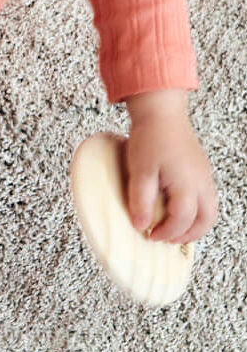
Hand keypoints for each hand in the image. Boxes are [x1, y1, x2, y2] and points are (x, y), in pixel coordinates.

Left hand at [124, 90, 216, 243]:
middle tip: (167, 239)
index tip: (150, 235)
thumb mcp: (140, 171)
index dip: (167, 232)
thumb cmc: (151, 138)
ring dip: (194, 224)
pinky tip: (178, 209)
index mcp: (187, 185)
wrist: (162, 112)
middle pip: (205, 221)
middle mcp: (202, 183)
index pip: (182, 220)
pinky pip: (207, 198)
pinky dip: (196, 211)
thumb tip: (141, 225)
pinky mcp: (202, 170)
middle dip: (188, 236)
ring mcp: (204, 176)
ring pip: (210, 211)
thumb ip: (140, 200)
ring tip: (173, 228)